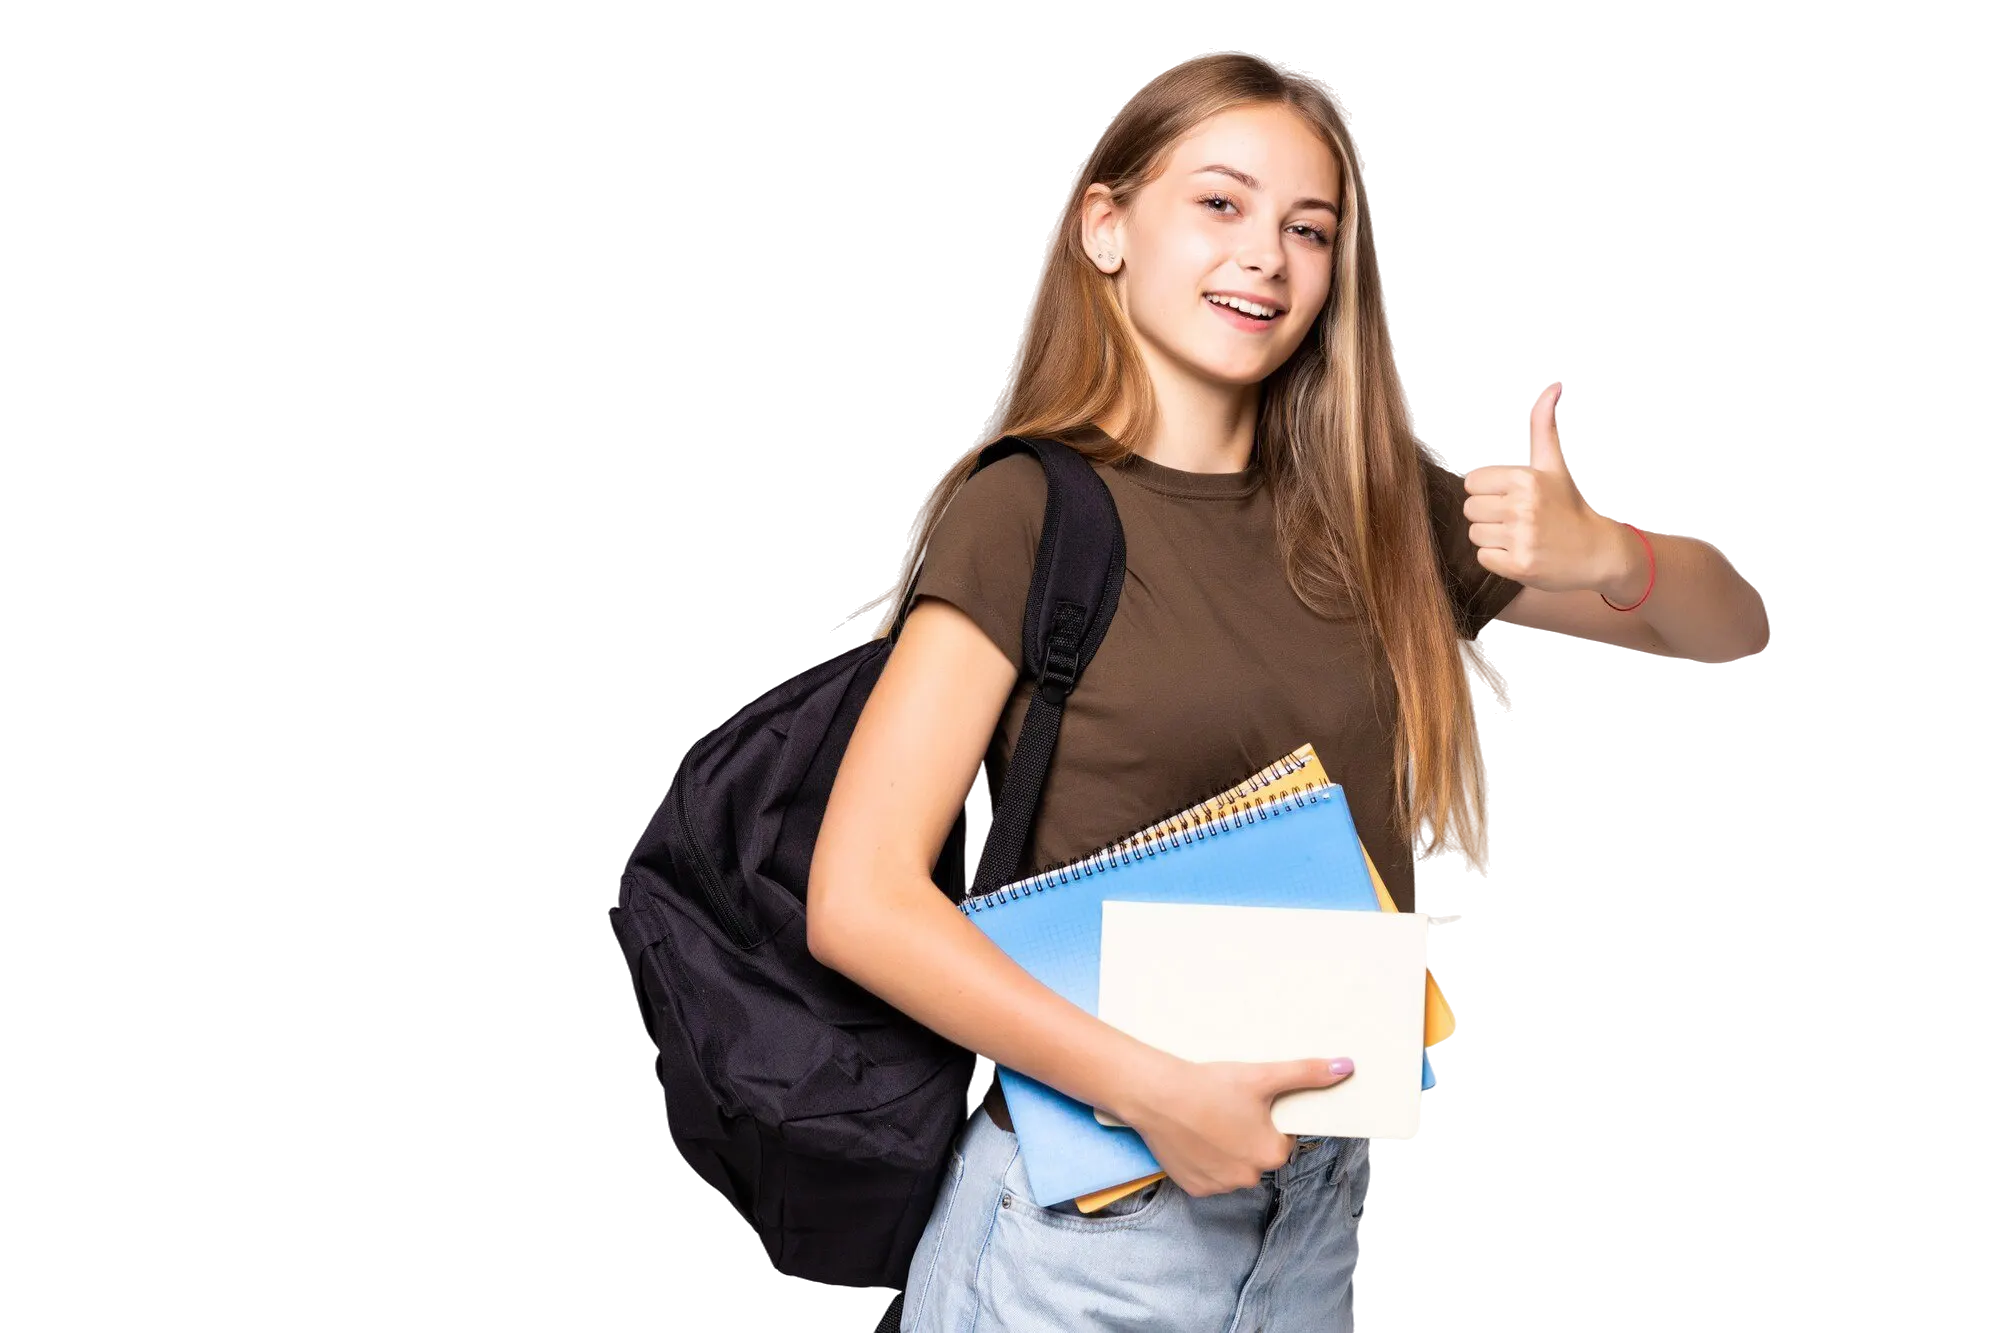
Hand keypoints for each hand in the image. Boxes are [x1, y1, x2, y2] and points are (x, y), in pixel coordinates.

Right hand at [1119, 1055, 1353, 1197]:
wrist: (1157, 1095)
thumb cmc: (1210, 1085)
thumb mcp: (1263, 1076)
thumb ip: (1306, 1073)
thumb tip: (1345, 1067)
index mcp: (1272, 1153)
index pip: (1281, 1140)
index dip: (1267, 1121)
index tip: (1248, 1106)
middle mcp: (1250, 1177)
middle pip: (1257, 1156)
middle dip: (1246, 1137)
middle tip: (1224, 1111)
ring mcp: (1220, 1186)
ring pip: (1232, 1168)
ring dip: (1225, 1151)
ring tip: (1206, 1123)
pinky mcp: (1195, 1189)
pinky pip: (1208, 1177)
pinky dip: (1204, 1162)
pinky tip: (1194, 1138)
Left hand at [1463, 381, 1627, 593]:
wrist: (1597, 552)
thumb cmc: (1570, 506)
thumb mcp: (1555, 464)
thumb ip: (1544, 428)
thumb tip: (1552, 388)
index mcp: (1525, 479)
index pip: (1472, 483)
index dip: (1488, 491)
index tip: (1510, 498)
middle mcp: (1522, 507)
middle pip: (1470, 510)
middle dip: (1488, 515)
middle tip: (1515, 519)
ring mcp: (1521, 539)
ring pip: (1475, 534)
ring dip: (1492, 537)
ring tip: (1519, 536)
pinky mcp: (1519, 566)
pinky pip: (1483, 558)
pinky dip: (1497, 559)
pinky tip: (1520, 553)